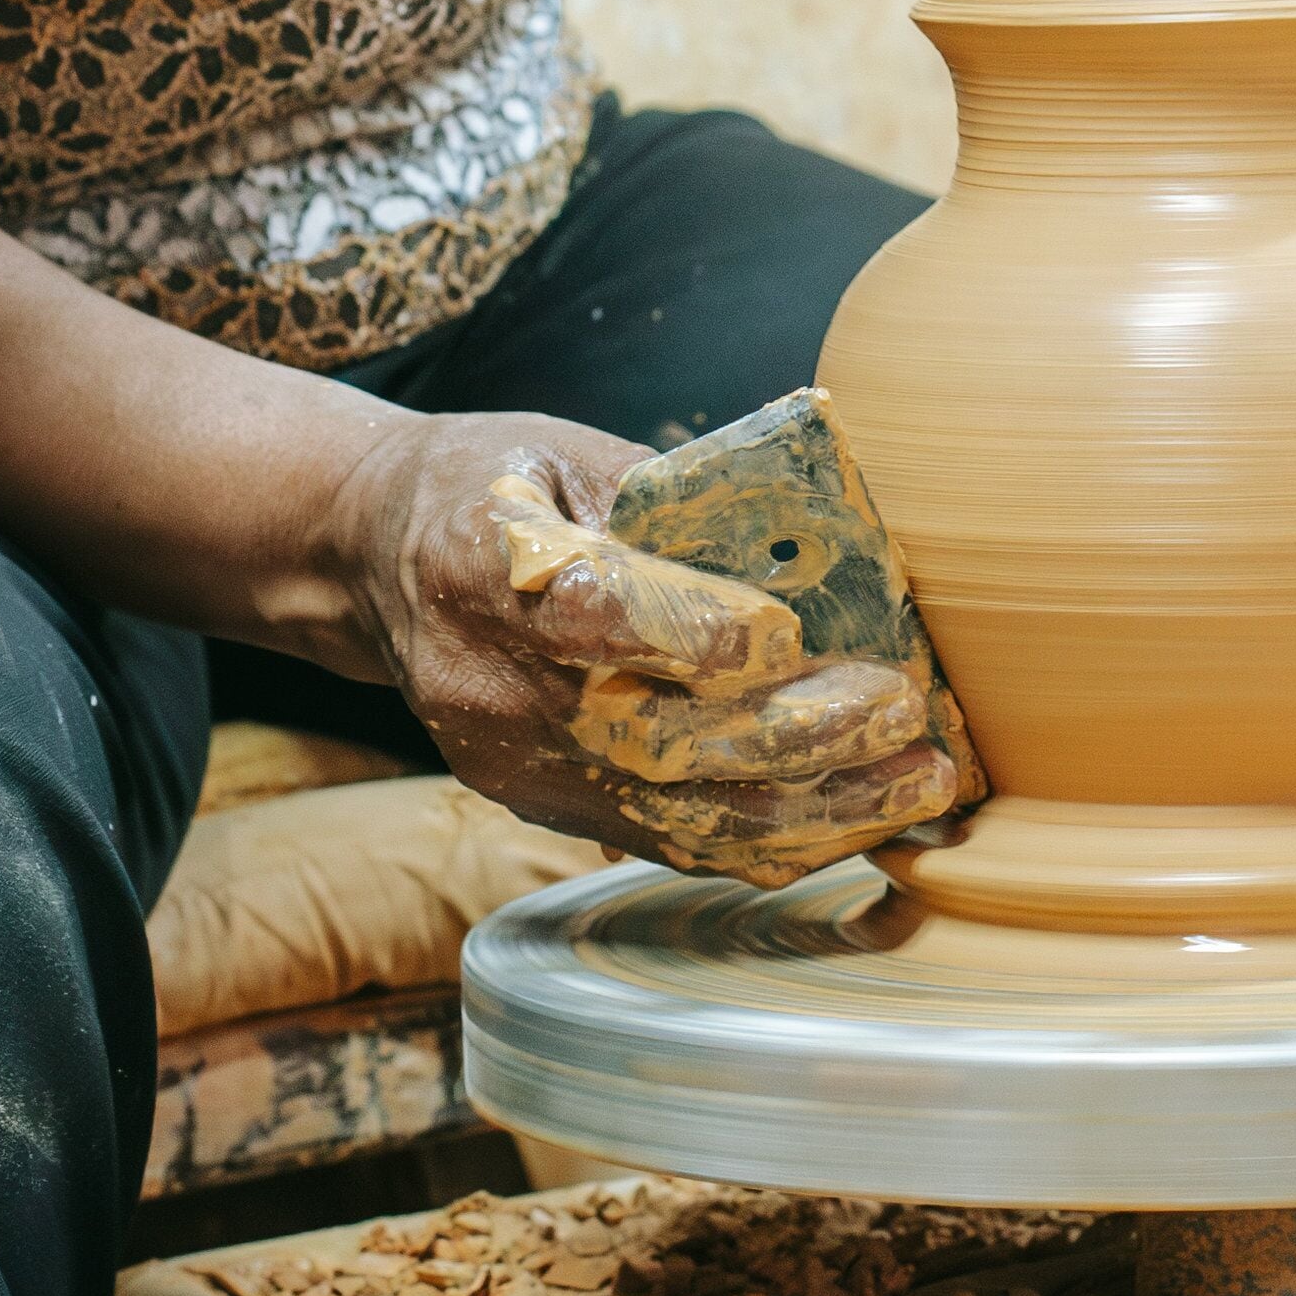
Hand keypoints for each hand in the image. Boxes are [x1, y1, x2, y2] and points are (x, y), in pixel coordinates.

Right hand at [325, 412, 964, 885]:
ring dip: (816, 806)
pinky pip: (672, 843)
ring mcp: (517, 761)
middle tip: (902, 706)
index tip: (792, 630)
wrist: (375, 564)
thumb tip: (822, 529)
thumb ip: (670, 498)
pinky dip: (776, 840)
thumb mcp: (562, 451)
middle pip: (656, 733)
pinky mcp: (547, 808)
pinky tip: (864, 821)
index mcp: (478, 564)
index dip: (695, 631)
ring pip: (680, 810)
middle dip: (796, 731)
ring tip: (920, 781)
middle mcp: (489, 682)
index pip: (594, 614)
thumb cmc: (494, 488)